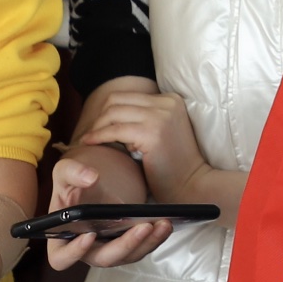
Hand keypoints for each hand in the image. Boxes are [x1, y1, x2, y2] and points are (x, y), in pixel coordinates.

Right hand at [45, 143, 169, 270]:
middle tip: (142, 227)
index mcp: (61, 239)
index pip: (60, 258)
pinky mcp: (126, 245)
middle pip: (103, 259)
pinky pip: (141, 248)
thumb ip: (72, 172)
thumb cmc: (72, 182)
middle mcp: (85, 250)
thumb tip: (91, 177)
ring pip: (127, 256)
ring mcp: (107, 250)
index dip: (74, 252)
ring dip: (146, 243)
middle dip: (125, 245)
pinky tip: (165, 223)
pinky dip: (154, 238)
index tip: (89, 234)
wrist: (92, 183)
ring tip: (162, 224)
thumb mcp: (65, 172)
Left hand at [70, 78, 206, 201]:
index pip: (126, 96)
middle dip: (98, 117)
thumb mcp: (160, 132)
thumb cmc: (174, 166)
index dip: (106, 111)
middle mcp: (166, 103)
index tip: (96, 127)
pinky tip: (90, 143)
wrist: (193, 185)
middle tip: (90, 134)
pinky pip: (114, 130)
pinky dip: (98, 136)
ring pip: (113, 112)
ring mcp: (160, 116)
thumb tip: (106, 116)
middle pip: (117, 100)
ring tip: (90, 141)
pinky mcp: (152, 132)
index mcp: (170, 99)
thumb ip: (143, 119)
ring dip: (96, 127)